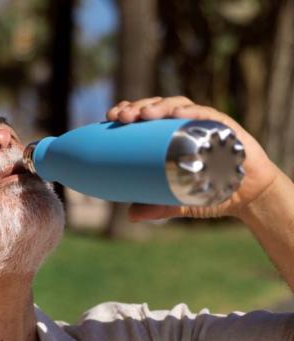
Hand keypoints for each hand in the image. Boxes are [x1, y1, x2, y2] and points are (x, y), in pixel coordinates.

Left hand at [105, 96, 280, 220]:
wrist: (248, 196)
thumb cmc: (211, 192)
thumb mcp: (178, 202)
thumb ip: (157, 208)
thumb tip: (131, 215)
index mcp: (169, 136)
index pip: (145, 117)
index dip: (128, 111)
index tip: (110, 116)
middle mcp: (184, 125)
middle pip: (157, 107)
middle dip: (137, 107)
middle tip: (121, 116)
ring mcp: (204, 123)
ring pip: (178, 105)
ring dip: (159, 106)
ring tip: (144, 114)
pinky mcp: (225, 127)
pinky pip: (207, 114)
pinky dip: (191, 112)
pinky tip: (178, 114)